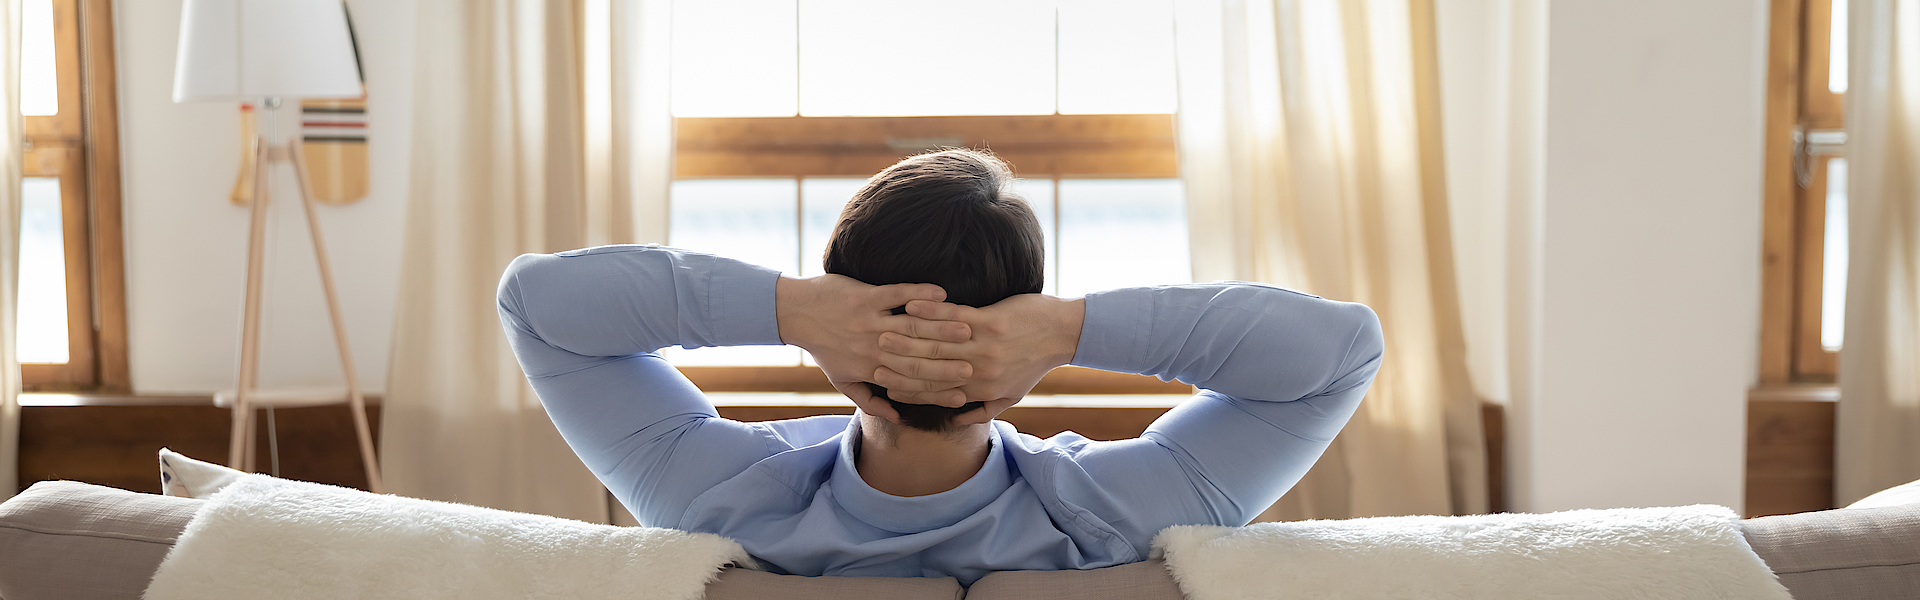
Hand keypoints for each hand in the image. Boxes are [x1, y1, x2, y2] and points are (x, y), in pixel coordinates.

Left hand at [774, 275, 973, 415]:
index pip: (911, 383)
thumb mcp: (841, 381)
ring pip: (912, 327)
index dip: (938, 388)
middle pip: (917, 357)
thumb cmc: (822, 347)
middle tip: (978, 362)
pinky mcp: (866, 296)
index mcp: (869, 371)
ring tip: (969, 329)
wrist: (795, 313)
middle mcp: (872, 348)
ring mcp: (869, 321)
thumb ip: (870, 401)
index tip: (965, 391)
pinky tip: (942, 294)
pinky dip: (920, 294)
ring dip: (942, 327)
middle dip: (949, 360)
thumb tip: (897, 417)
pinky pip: (897, 294)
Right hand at [876, 294, 1084, 413]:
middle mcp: (980, 372)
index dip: (906, 389)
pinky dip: (930, 311)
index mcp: (981, 391)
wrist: (1062, 333)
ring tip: (883, 330)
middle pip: (930, 370)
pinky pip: (952, 317)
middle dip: (898, 364)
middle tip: (873, 356)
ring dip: (907, 336)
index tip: (883, 382)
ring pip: (936, 344)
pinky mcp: (990, 322)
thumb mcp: (1011, 394)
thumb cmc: (1034, 363)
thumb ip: (982, 410)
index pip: (934, 393)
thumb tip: (955, 420)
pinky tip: (910, 305)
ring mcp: (985, 347)